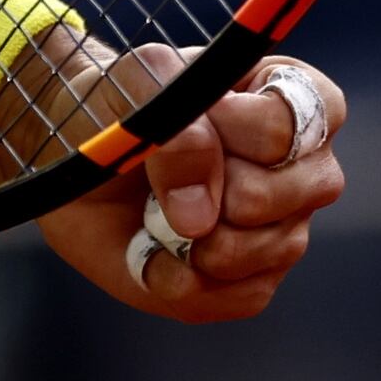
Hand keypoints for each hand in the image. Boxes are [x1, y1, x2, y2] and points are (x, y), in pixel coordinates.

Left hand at [38, 49, 345, 320]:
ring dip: (192, 237)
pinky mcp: (255, 283)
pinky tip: (157, 248)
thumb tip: (200, 214)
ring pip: (264, 248)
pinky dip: (179, 277)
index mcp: (290, 94)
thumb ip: (179, 127)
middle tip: (170, 171)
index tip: (189, 117)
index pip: (294, 122)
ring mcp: (286, 228)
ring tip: (160, 209)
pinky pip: (236, 296)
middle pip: (300, 189)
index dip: (235, 128)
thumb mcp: (134, 83)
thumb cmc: (116, 106)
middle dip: (217, 186)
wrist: (77, 161)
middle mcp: (304, 165)